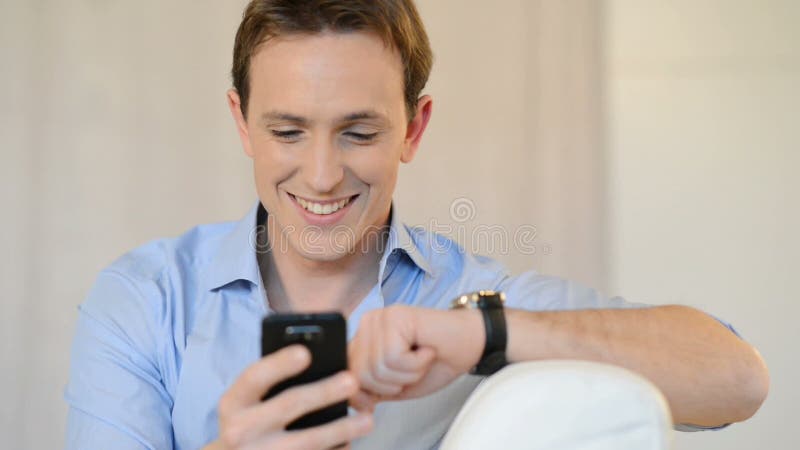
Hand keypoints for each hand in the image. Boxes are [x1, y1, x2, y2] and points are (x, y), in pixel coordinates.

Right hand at [207, 345, 372, 449]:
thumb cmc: (251, 419)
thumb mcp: (249, 400)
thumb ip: (273, 381)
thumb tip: (315, 359)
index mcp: (233, 402)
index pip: (254, 377)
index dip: (279, 364)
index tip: (305, 353)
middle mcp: (239, 430)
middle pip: (288, 405)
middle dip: (323, 392)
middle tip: (351, 380)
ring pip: (306, 442)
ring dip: (341, 429)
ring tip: (367, 420)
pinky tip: (350, 442)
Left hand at [348, 305, 483, 409]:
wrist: (469, 345)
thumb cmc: (436, 363)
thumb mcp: (395, 385)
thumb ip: (370, 391)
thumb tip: (352, 398)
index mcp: (363, 339)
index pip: (347, 374)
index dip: (369, 391)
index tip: (393, 387)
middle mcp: (367, 324)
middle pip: (361, 374)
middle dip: (393, 382)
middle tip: (414, 367)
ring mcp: (380, 317)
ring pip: (377, 367)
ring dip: (407, 372)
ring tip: (421, 357)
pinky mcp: (396, 316)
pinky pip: (394, 357)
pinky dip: (416, 363)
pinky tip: (426, 349)